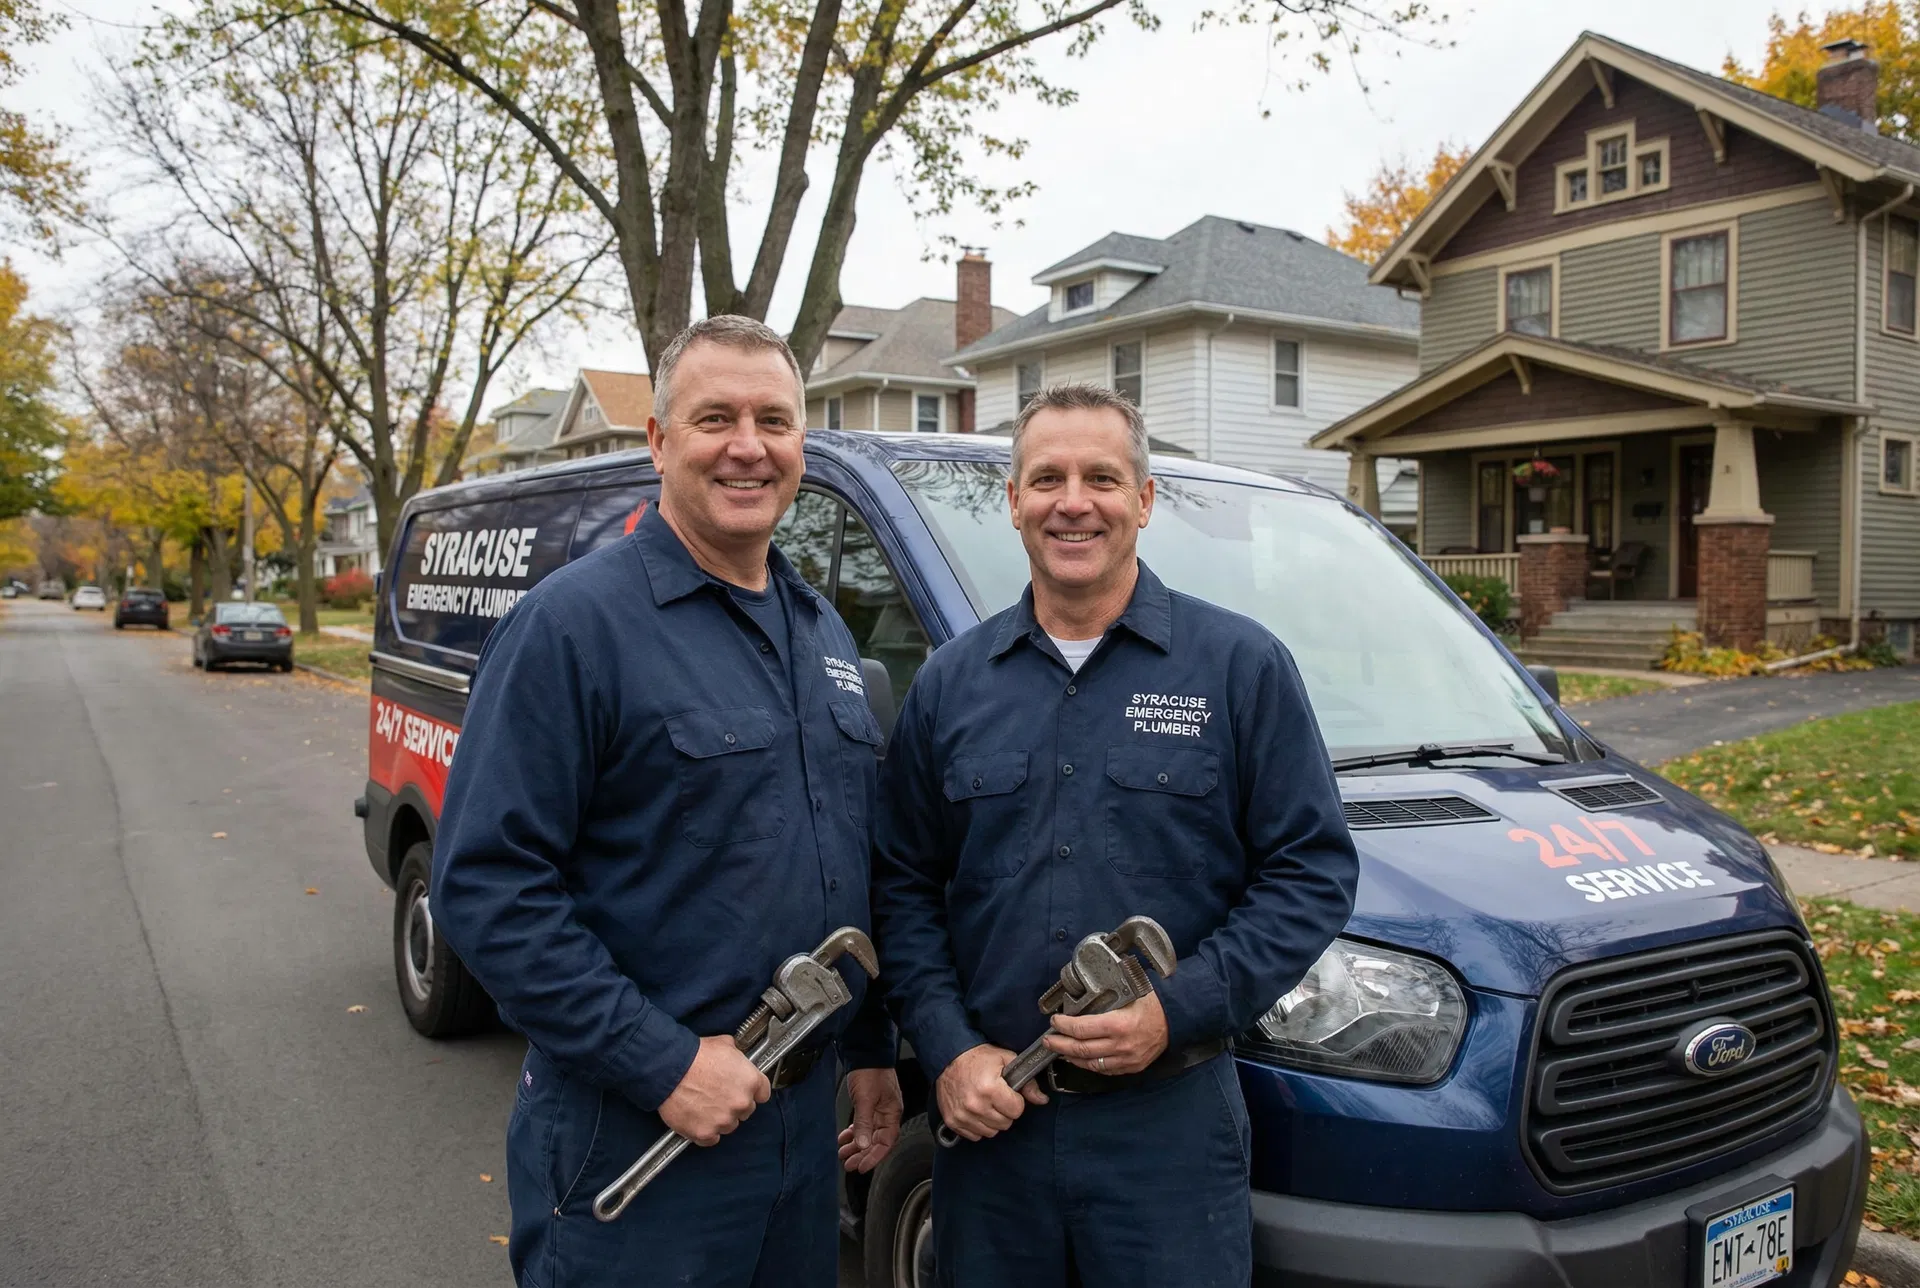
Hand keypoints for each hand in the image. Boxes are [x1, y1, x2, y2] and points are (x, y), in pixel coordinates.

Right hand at [657, 1035, 770, 1145]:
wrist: (670, 1068)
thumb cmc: (694, 1055)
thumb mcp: (724, 1044)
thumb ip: (737, 1056)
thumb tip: (736, 1057)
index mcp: (750, 1081)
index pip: (763, 1094)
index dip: (752, 1091)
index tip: (744, 1091)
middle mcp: (741, 1103)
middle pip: (745, 1111)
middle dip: (734, 1104)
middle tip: (718, 1095)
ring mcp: (724, 1120)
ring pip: (729, 1126)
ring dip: (720, 1118)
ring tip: (704, 1106)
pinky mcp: (705, 1133)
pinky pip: (711, 1139)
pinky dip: (705, 1132)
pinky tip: (698, 1119)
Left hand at [838, 1067, 903, 1173]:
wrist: (866, 1053)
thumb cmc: (871, 1071)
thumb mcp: (865, 1099)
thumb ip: (864, 1123)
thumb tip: (863, 1145)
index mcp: (892, 1113)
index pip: (886, 1142)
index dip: (874, 1157)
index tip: (861, 1167)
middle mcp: (887, 1113)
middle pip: (877, 1141)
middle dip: (863, 1154)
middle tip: (849, 1164)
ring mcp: (879, 1109)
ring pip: (868, 1134)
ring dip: (856, 1145)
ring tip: (844, 1154)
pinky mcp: (870, 1105)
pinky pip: (863, 1125)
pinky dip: (854, 1132)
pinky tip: (844, 1138)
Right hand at [935, 1044, 1046, 1142]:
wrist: (948, 1057)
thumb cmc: (978, 1057)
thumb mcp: (1006, 1060)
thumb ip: (1027, 1082)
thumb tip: (1042, 1099)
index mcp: (990, 1088)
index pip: (1016, 1111)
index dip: (1015, 1101)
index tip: (1008, 1093)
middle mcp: (975, 1104)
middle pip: (1005, 1124)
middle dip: (1005, 1111)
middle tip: (997, 1098)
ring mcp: (963, 1115)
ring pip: (991, 1132)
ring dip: (992, 1120)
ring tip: (986, 1103)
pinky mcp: (953, 1121)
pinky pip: (975, 1136)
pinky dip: (978, 1126)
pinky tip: (976, 1111)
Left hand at [1045, 991, 1168, 1075]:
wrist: (1176, 1020)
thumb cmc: (1152, 1003)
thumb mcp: (1128, 993)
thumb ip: (1105, 999)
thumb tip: (1079, 999)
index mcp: (1119, 1024)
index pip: (1082, 1028)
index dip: (1064, 1026)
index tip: (1055, 1021)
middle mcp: (1121, 1045)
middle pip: (1082, 1049)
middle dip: (1060, 1045)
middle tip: (1048, 1040)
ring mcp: (1126, 1060)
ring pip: (1090, 1063)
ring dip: (1071, 1057)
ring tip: (1059, 1050)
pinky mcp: (1131, 1068)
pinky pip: (1104, 1069)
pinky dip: (1088, 1064)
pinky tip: (1079, 1059)